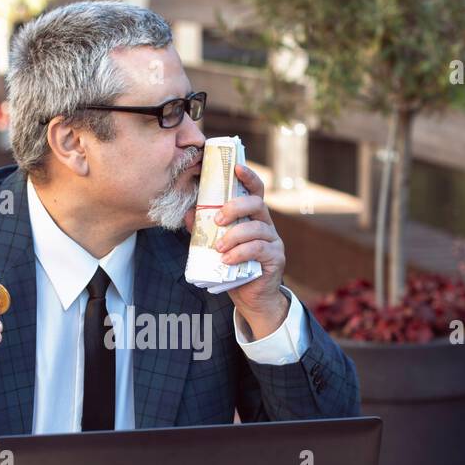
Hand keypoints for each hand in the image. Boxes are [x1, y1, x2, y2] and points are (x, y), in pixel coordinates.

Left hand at [185, 162, 287, 337]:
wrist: (250, 297)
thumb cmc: (233, 267)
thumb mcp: (216, 246)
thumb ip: (204, 229)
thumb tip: (188, 214)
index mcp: (252, 217)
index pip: (254, 190)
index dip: (248, 177)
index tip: (236, 167)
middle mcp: (266, 224)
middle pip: (256, 204)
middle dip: (235, 207)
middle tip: (217, 220)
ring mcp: (273, 240)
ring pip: (256, 228)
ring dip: (234, 236)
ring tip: (218, 248)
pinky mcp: (276, 257)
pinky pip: (258, 249)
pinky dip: (240, 253)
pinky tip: (227, 260)